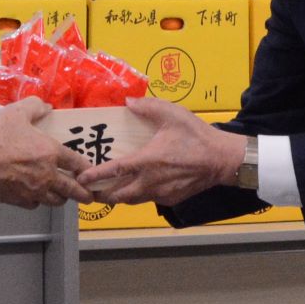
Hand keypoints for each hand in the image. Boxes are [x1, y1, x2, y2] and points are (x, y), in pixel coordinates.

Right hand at [0, 98, 82, 208]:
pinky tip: (37, 195)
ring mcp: (35, 191)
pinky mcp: (20, 200)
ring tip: (64, 196)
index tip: (92, 172)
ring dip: (63, 198)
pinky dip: (40, 200)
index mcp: (50, 153)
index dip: (87, 168)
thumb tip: (46, 106)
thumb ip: (35, 106)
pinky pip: (37, 204)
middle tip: (89, 196)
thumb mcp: (16, 112)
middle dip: (84, 194)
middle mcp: (47, 175)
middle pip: (73, 189)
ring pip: (56, 200)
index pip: (77, 163)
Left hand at [78, 96, 245, 207]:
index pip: (114, 171)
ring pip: (132, 200)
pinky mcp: (171, 199)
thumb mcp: (173, 114)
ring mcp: (161, 193)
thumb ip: (148, 107)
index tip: (81, 179)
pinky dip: (138, 196)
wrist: (223, 160)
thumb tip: (127, 102)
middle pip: (118, 196)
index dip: (95, 176)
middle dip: (102, 194)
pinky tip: (136, 187)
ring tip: (108, 190)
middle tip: (90, 190)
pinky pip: (148, 200)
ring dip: (119, 197)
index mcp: (148, 161)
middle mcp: (151, 182)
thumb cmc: (197, 136)